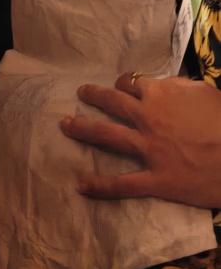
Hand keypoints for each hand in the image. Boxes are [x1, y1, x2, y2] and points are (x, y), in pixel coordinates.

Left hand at [61, 73, 220, 205]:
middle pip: (113, 102)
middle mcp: (148, 118)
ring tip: (64, 125)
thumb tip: (164, 84)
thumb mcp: (203, 92)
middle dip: (93, 96)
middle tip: (80, 93)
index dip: (124, 83)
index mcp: (160, 94)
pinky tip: (82, 186)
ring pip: (108, 136)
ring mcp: (149, 149)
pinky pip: (124, 184)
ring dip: (83, 129)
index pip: (131, 83)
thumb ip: (179, 87)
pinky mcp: (156, 180)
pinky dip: (101, 186)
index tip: (119, 86)